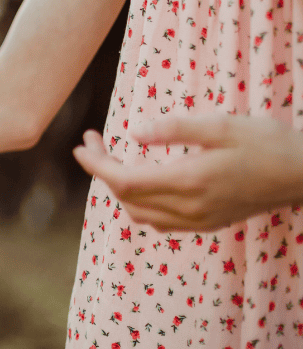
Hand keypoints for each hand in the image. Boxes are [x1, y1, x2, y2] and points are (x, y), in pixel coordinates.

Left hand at [73, 115, 302, 230]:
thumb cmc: (268, 143)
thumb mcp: (222, 125)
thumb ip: (175, 129)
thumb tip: (134, 133)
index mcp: (190, 181)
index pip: (124, 180)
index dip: (96, 164)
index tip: (80, 144)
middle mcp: (191, 208)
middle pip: (127, 197)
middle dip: (102, 170)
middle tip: (93, 141)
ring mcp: (200, 220)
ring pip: (140, 213)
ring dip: (118, 188)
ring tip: (111, 158)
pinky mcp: (209, 223)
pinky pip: (160, 221)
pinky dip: (140, 202)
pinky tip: (141, 180)